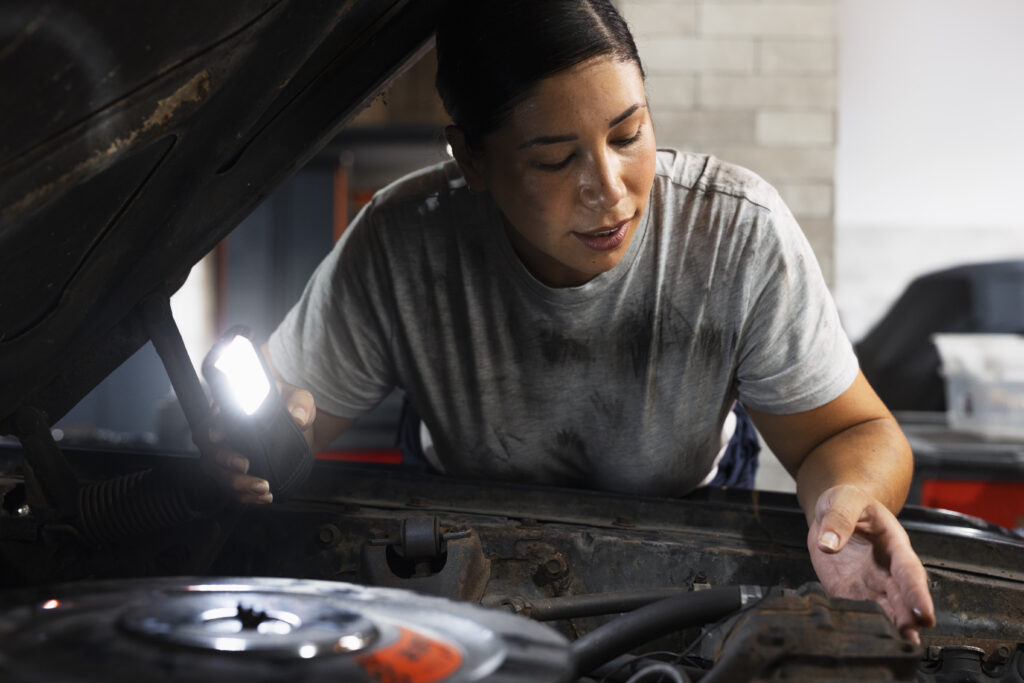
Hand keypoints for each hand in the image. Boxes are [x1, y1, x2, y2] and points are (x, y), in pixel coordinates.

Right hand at [201, 386, 316, 504]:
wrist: (302, 432)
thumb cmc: (293, 409)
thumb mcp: (300, 400)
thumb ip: (299, 404)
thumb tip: (298, 417)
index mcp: (234, 413)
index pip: (213, 419)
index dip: (211, 428)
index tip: (218, 436)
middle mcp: (225, 438)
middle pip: (211, 451)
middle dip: (225, 460)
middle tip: (244, 465)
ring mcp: (229, 461)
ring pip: (220, 475)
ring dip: (238, 485)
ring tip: (262, 488)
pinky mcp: (238, 478)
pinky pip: (234, 492)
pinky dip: (247, 497)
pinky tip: (265, 498)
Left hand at [807, 484, 934, 642]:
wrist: (833, 511)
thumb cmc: (847, 502)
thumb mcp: (844, 500)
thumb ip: (839, 519)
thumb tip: (828, 543)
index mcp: (894, 545)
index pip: (909, 571)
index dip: (917, 593)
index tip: (924, 613)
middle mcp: (888, 570)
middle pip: (902, 597)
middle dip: (909, 618)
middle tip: (912, 637)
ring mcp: (871, 583)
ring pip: (886, 610)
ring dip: (892, 627)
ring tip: (898, 646)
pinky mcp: (851, 592)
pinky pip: (859, 610)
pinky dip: (863, 625)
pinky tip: (866, 639)